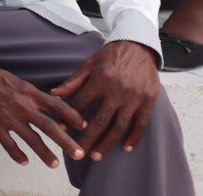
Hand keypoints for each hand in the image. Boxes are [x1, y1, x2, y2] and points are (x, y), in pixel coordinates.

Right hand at [0, 63, 87, 167]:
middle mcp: (21, 105)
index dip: (73, 116)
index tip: (84, 126)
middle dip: (66, 142)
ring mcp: (7, 117)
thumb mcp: (16, 80)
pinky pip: (9, 144)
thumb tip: (51, 102)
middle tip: (79, 154)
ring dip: (45, 153)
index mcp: (28, 92)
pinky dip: (17, 155)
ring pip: (31, 139)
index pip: (57, 105)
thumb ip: (32, 93)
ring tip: (54, 164)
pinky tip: (24, 161)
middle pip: (49, 126)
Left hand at [51, 41, 160, 160]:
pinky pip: (141, 124)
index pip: (81, 103)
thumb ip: (73, 81)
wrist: (139, 46)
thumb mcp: (89, 64)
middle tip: (76, 153)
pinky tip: (125, 148)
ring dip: (107, 143)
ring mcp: (135, 97)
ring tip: (96, 156)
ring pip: (119, 126)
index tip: (60, 131)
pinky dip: (134, 138)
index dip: (68, 118)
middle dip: (87, 139)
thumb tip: (53, 95)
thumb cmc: (110, 56)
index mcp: (100, 79)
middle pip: (100, 120)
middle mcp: (118, 90)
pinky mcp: (149, 100)